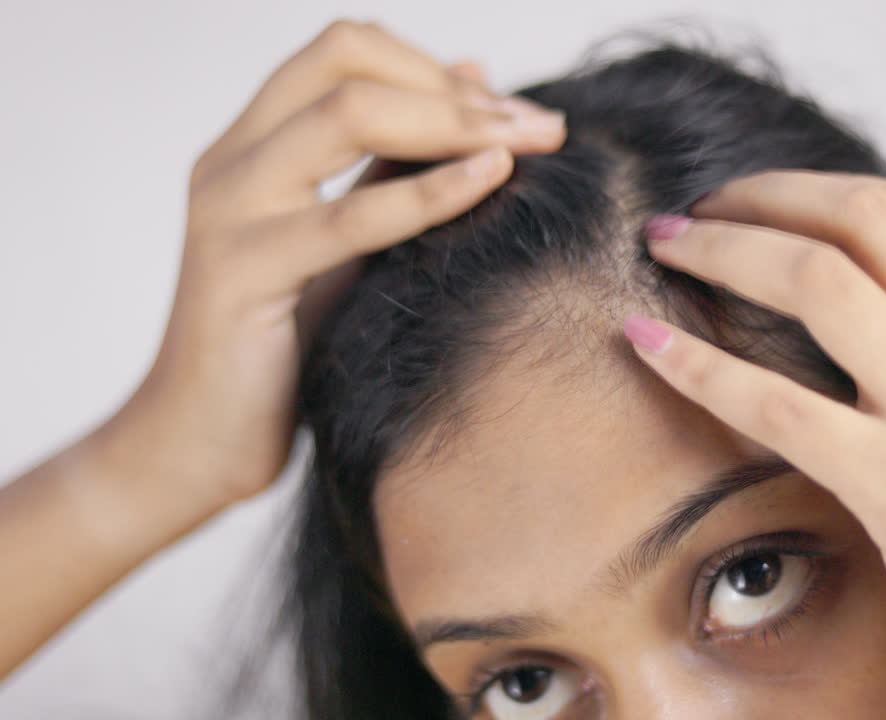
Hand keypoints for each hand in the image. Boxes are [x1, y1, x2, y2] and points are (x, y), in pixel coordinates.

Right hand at [94, 19, 566, 511]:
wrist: (198, 444)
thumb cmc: (282, 348)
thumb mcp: (344, 241)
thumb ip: (393, 162)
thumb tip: (472, 75)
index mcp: (251, 143)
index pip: (346, 50)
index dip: (434, 66)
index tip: (513, 109)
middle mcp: (231, 161)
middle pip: (347, 63)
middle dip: (456, 89)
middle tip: (542, 125)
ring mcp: (229, 212)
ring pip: (346, 116)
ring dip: (455, 122)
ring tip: (534, 141)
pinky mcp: (240, 274)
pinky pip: (349, 218)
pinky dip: (430, 191)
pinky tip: (492, 177)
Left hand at [624, 172, 885, 718]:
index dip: (823, 189)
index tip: (760, 198)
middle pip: (865, 220)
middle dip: (767, 196)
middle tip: (698, 207)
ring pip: (820, 283)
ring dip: (726, 250)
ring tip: (664, 244)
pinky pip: (778, 404)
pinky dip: (699, 363)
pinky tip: (644, 340)